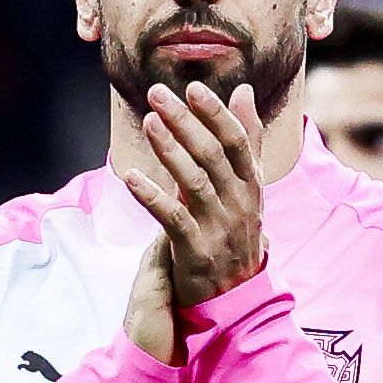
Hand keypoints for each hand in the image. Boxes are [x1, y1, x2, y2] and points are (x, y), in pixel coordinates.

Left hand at [113, 78, 276, 324]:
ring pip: (194, 182)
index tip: (194, 88)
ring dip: (169, 150)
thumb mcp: (247, 185)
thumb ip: (246, 138)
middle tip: (157, 94)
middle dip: (184, 122)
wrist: (237, 294)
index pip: (238, 141)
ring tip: (148, 122)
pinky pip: (173, 219)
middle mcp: (239, 203)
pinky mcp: (196, 251)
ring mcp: (218, 228)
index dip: (216, 114)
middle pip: (212, 155)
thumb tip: (243, 90)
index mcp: (251, 184)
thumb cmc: (236, 230)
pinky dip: (151, 197)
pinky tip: (131, 177)